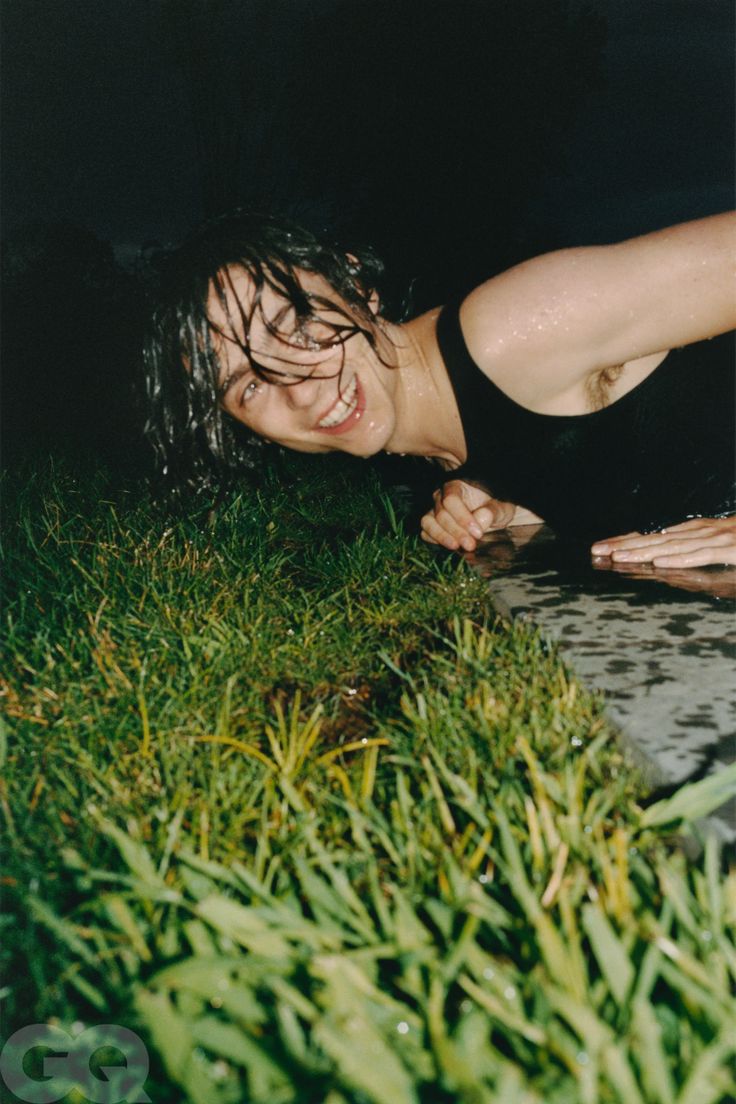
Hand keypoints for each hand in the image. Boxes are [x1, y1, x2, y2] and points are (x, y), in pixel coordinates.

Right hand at [420, 480, 539, 551]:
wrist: (490, 513)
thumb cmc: (494, 506)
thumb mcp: (502, 507)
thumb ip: (493, 510)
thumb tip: (481, 518)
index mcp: (457, 486)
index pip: (451, 500)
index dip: (462, 518)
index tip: (478, 533)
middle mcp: (441, 497)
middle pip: (441, 514)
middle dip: (456, 532)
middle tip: (471, 545)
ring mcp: (434, 510)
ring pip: (428, 522)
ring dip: (442, 537)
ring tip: (456, 547)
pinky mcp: (431, 525)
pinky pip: (425, 532)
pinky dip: (434, 540)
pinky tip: (450, 545)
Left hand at [591, 516, 735, 567]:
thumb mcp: (717, 542)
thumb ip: (694, 547)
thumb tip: (665, 554)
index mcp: (694, 530)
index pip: (653, 535)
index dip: (626, 540)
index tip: (602, 547)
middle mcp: (698, 532)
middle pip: (654, 539)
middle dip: (624, 545)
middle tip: (596, 551)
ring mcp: (713, 539)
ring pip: (671, 547)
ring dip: (643, 552)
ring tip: (618, 557)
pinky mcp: (727, 549)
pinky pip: (700, 555)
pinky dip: (679, 559)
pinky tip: (659, 562)